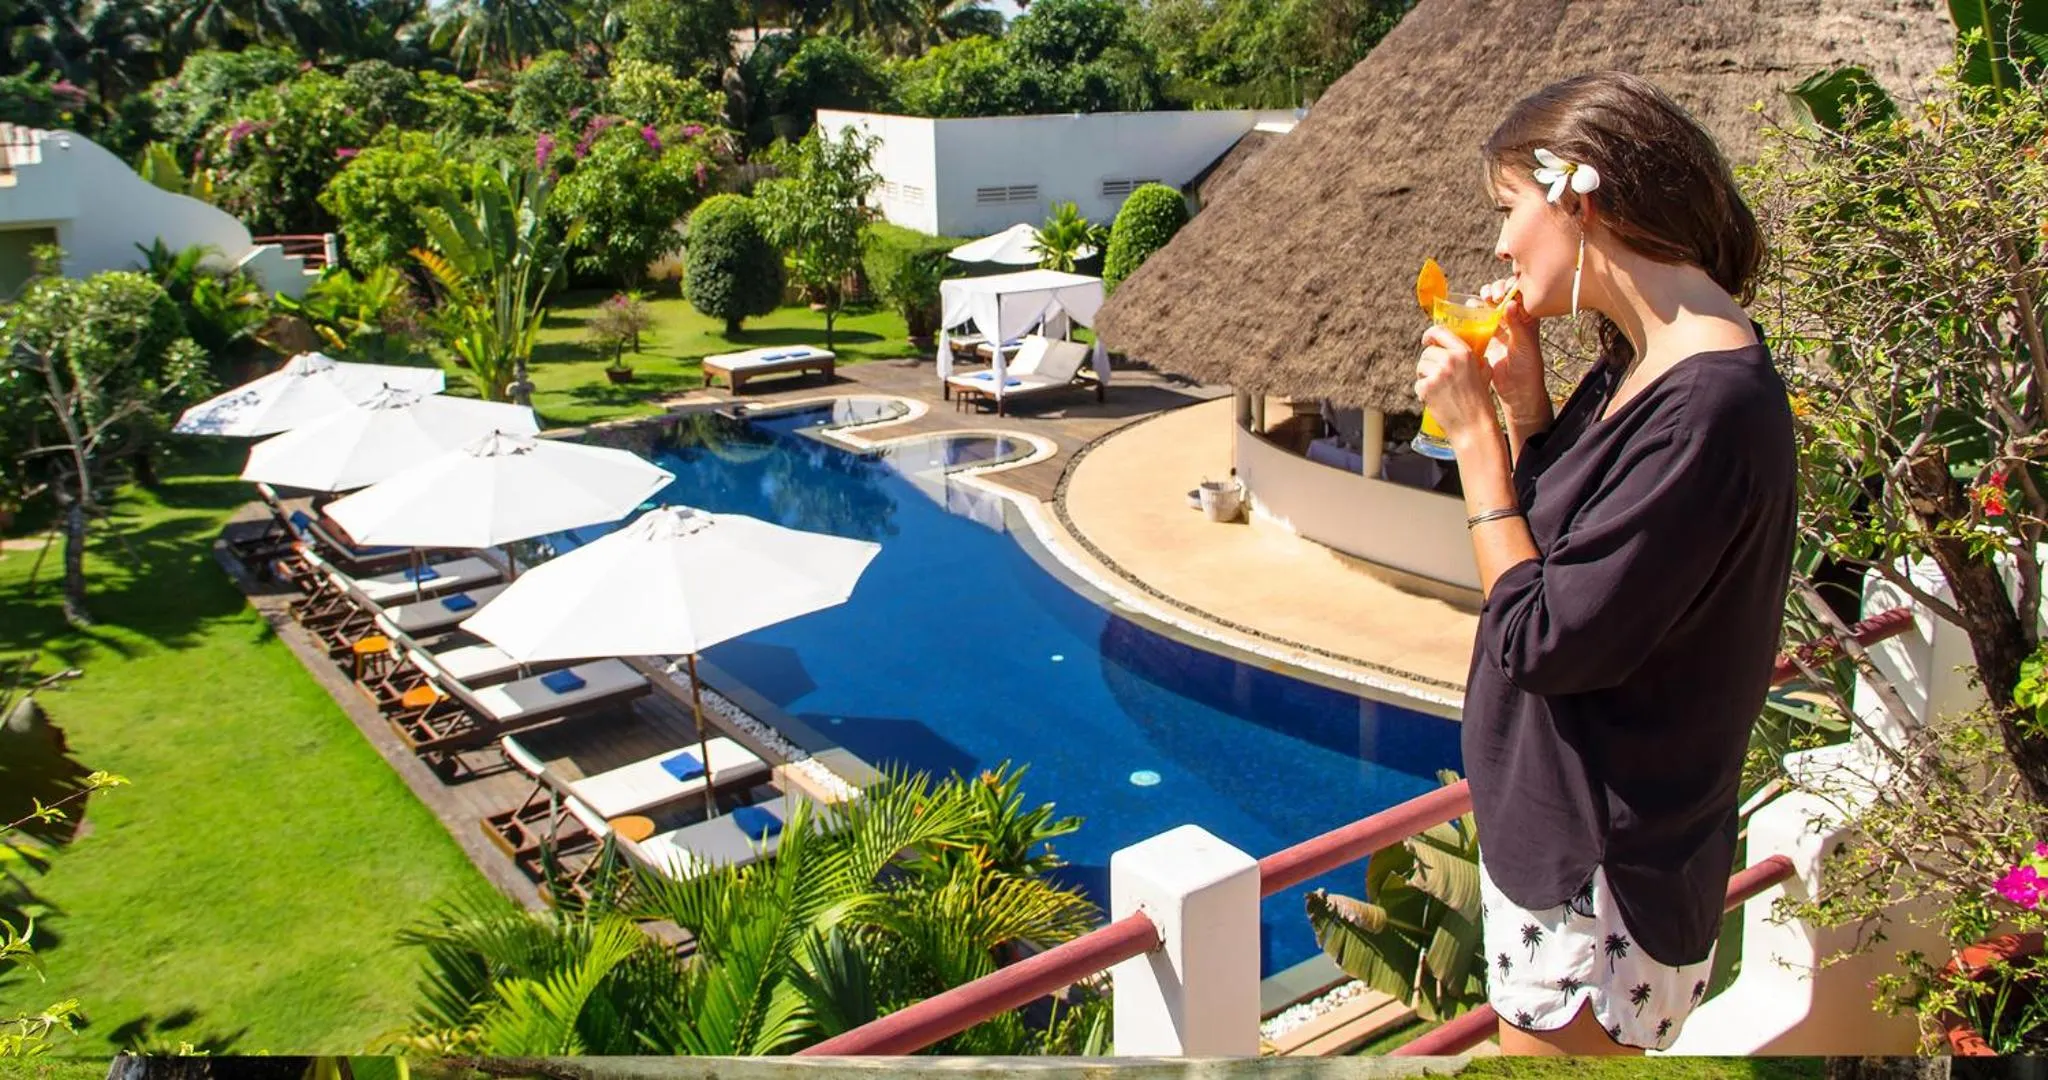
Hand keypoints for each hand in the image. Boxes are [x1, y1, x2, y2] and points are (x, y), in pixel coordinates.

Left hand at [1415, 324, 1501, 450]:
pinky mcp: (1426, 388)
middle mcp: (1450, 360)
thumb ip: (1477, 361)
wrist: (1473, 425)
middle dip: (1429, 364)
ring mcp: (1437, 373)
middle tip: (1439, 379)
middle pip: (1427, 352)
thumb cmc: (1480, 402)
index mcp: (1464, 353)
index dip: (1429, 334)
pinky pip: (1418, 384)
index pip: (1439, 331)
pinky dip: (1423, 393)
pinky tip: (1436, 400)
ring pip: (1420, 367)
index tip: (1427, 340)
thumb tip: (1475, 355)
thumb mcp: (1484, 374)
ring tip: (1439, 390)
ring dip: (1425, 377)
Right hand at [1478, 277, 1546, 420]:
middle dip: (1495, 290)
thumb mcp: (1524, 344)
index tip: (1502, 294)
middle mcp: (1514, 320)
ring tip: (1480, 302)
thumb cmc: (1528, 368)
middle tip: (1491, 297)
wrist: (1517, 390)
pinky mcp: (1486, 338)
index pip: (1519, 294)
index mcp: (1528, 319)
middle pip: (1502, 296)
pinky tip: (1470, 314)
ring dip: (1483, 300)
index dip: (1510, 288)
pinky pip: (1479, 321)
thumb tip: (1510, 303)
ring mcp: (1499, 329)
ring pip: (1490, 306)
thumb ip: (1517, 324)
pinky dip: (1473, 315)